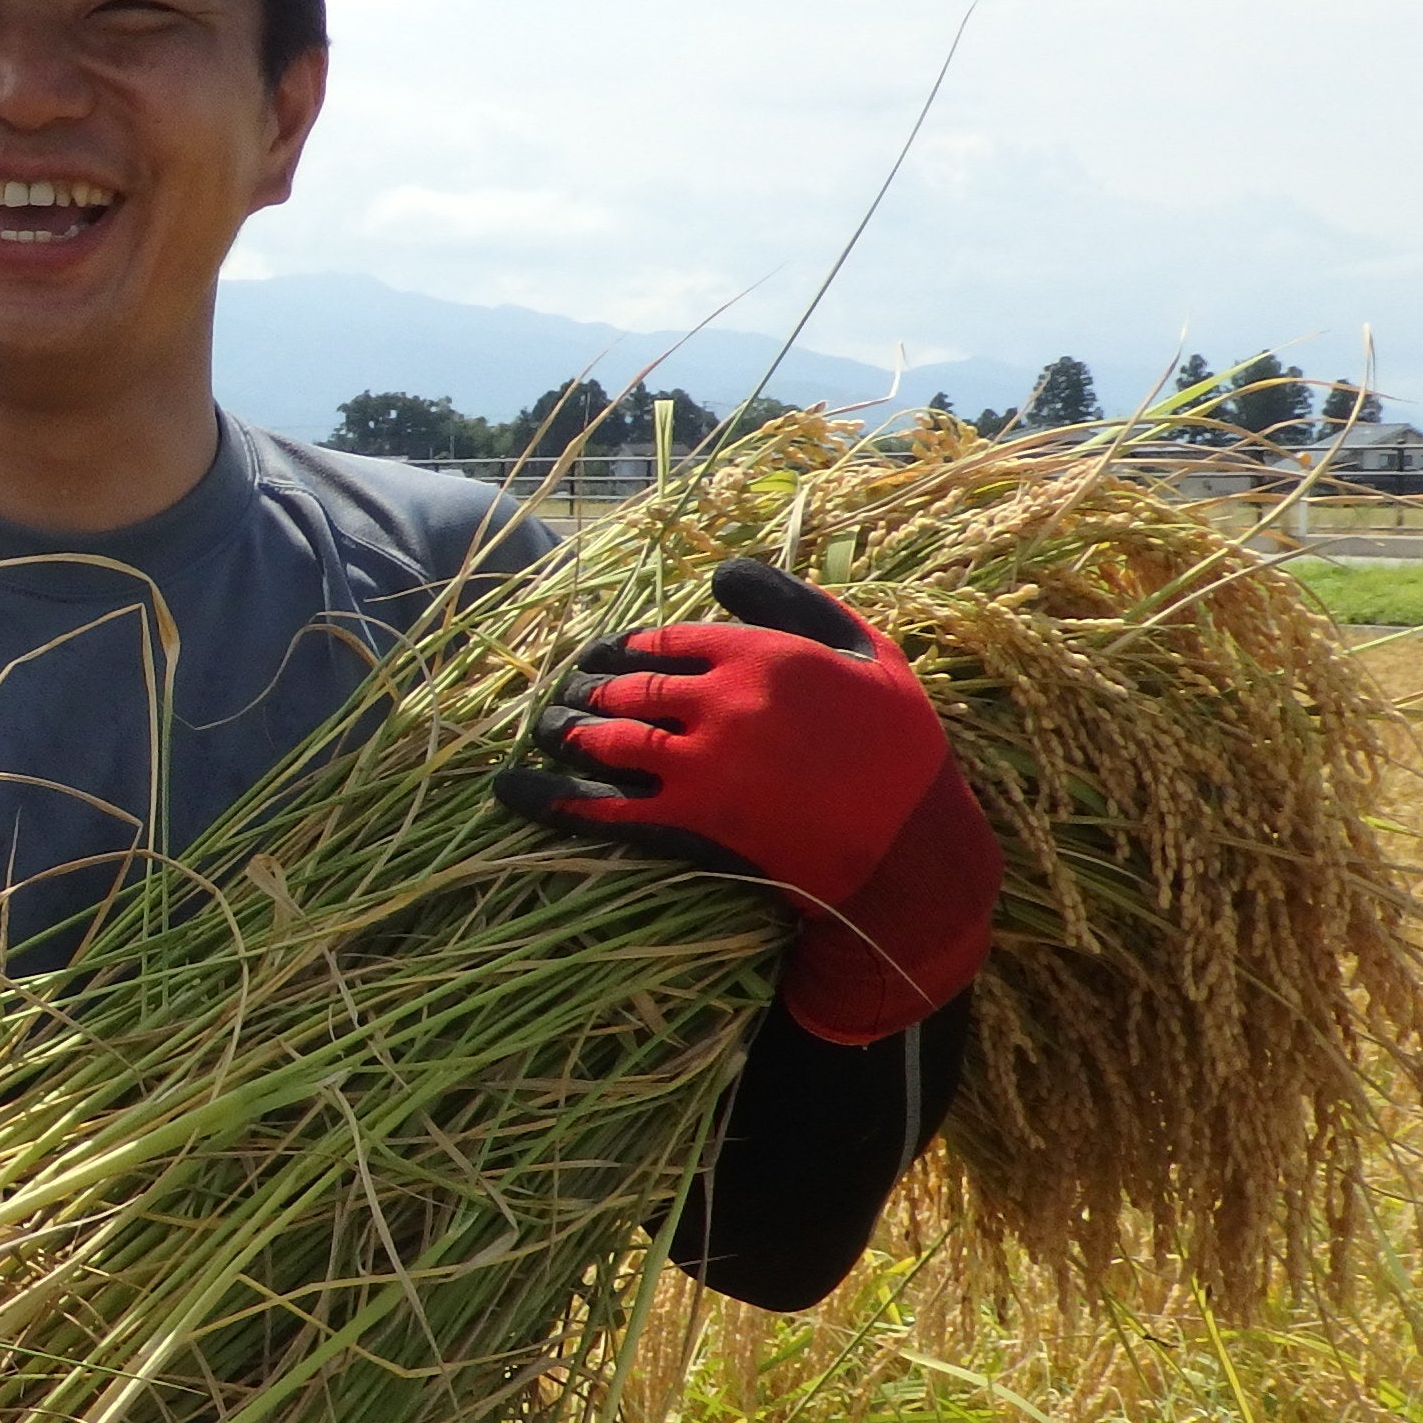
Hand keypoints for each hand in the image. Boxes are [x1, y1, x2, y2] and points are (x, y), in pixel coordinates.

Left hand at [492, 554, 1000, 1044]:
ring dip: (564, 731)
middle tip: (566, 694)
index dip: (623, 651)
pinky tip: (511, 789)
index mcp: (760, 654)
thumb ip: (792, 603)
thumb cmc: (900, 747)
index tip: (603, 658)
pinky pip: (602, 806)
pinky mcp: (691, 822)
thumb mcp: (865, 651)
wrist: (912, 849)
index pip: (663, 640)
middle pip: (625, 687)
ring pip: (606, 737)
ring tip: (545, 728)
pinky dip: (549, 797)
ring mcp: (702, 763)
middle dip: (586, 689)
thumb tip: (720, 573)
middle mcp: (722, 700)